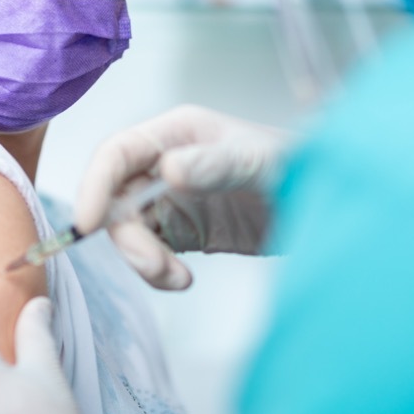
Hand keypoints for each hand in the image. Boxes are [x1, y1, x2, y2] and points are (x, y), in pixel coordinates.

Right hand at [74, 105, 289, 289]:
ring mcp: (171, 199)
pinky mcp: (183, 232)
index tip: (87, 223)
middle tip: (156, 266)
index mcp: (175, 133)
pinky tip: (183, 280)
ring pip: (128, 231)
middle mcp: (165, 163)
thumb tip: (168, 169)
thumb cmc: (298, 164)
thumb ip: (215, 164)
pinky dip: (157, 272)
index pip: (117, 153)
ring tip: (177, 278)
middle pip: (115, 199)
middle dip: (126, 237)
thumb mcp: (259, 162)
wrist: (327, 202)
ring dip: (143, 260)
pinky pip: (150, 253)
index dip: (94, 184)